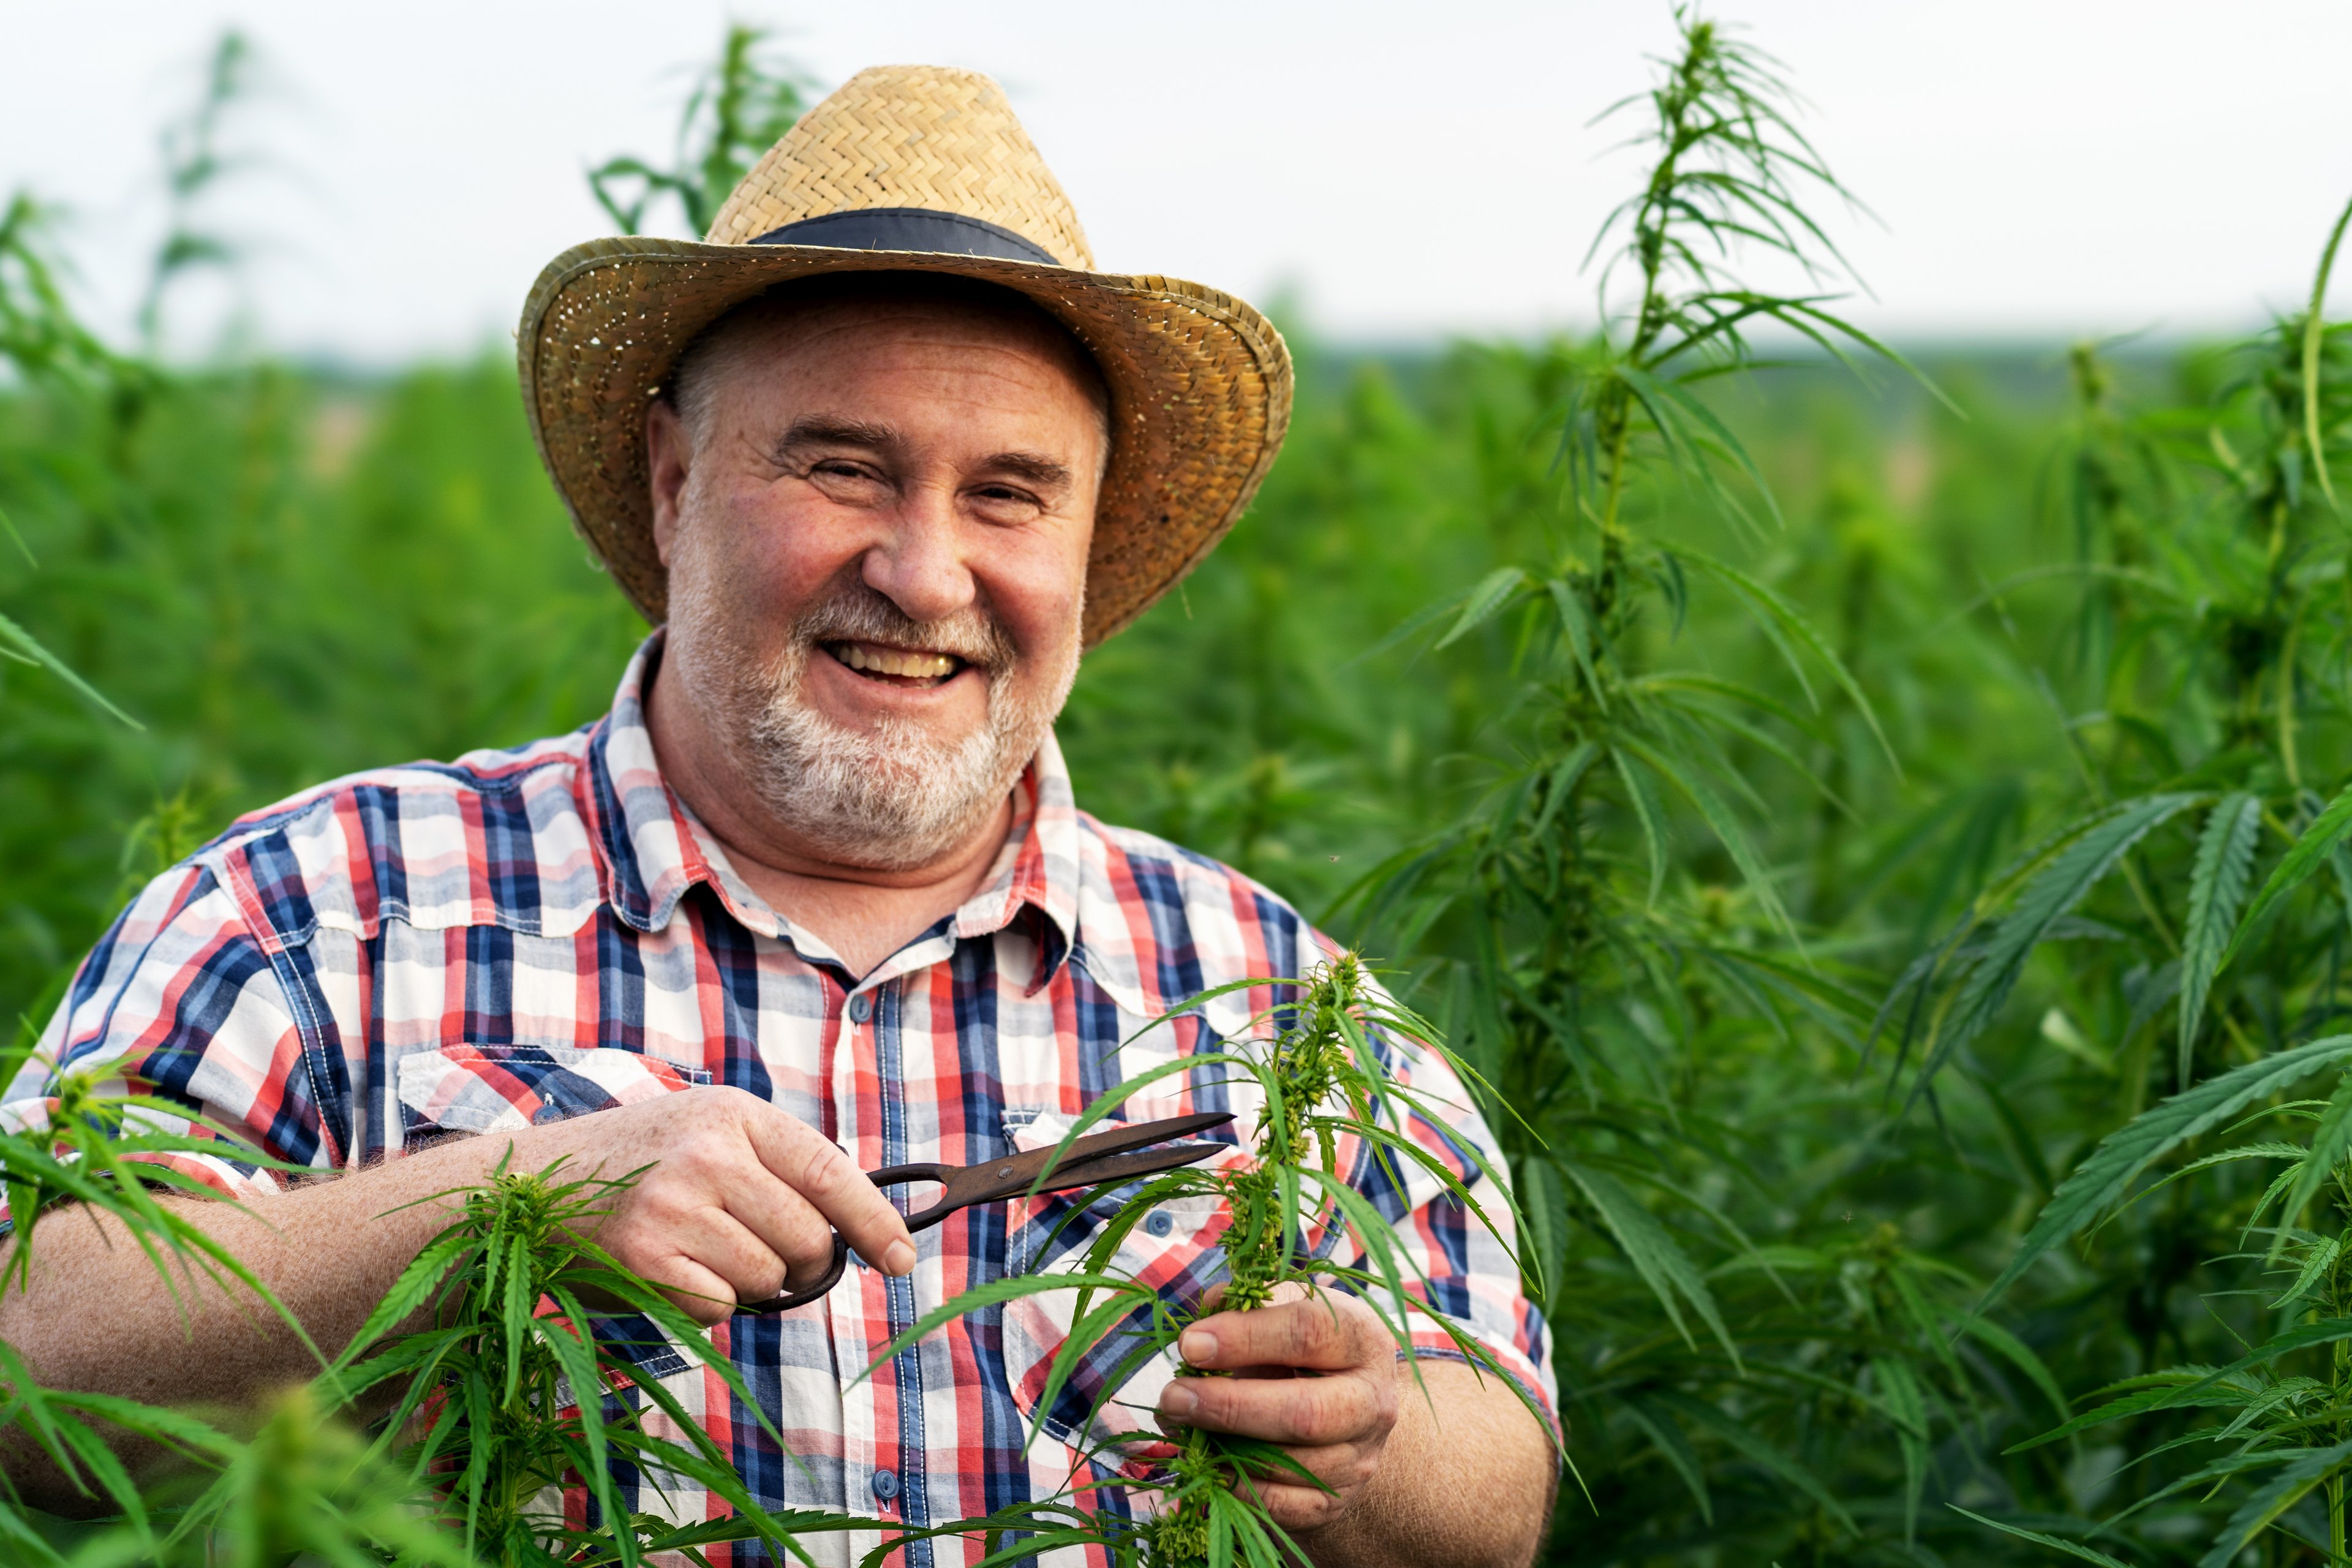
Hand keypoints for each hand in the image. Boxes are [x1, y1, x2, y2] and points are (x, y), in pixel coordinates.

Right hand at [532, 1086, 914, 1322]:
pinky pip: (719, 1308)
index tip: (902, 1258)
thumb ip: (775, 1169)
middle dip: (803, 1264)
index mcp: (733, 1114)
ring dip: (749, 1284)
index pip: (829, 1170)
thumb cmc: (636, 1164)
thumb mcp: (707, 1132)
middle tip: (769, 1257)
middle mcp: (707, 1155)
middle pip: (807, 1239)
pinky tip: (670, 1271)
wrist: (529, 1183)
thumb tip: (853, 1234)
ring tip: (703, 1253)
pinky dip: (706, 1305)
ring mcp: (674, 1207)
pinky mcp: (645, 1260)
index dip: (875, 1221)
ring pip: (766, 1278)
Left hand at [1154, 1282, 1399, 1533]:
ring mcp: (1359, 1458)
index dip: (1243, 1338)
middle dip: (1229, 1406)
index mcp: (1362, 1339)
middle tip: (1173, 1396)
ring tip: (1178, 1424)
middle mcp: (1373, 1402)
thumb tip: (1202, 1319)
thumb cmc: (1303, 1344)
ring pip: (1289, 1464)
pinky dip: (1235, 1485)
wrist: (1346, 1404)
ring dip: (1222, 1448)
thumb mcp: (1286, 1307)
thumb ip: (1246, 1303)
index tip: (1190, 1344)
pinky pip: (1280, 1505)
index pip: (1308, 1333)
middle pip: (1304, 1413)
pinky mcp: (1336, 1501)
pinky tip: (1205, 1460)